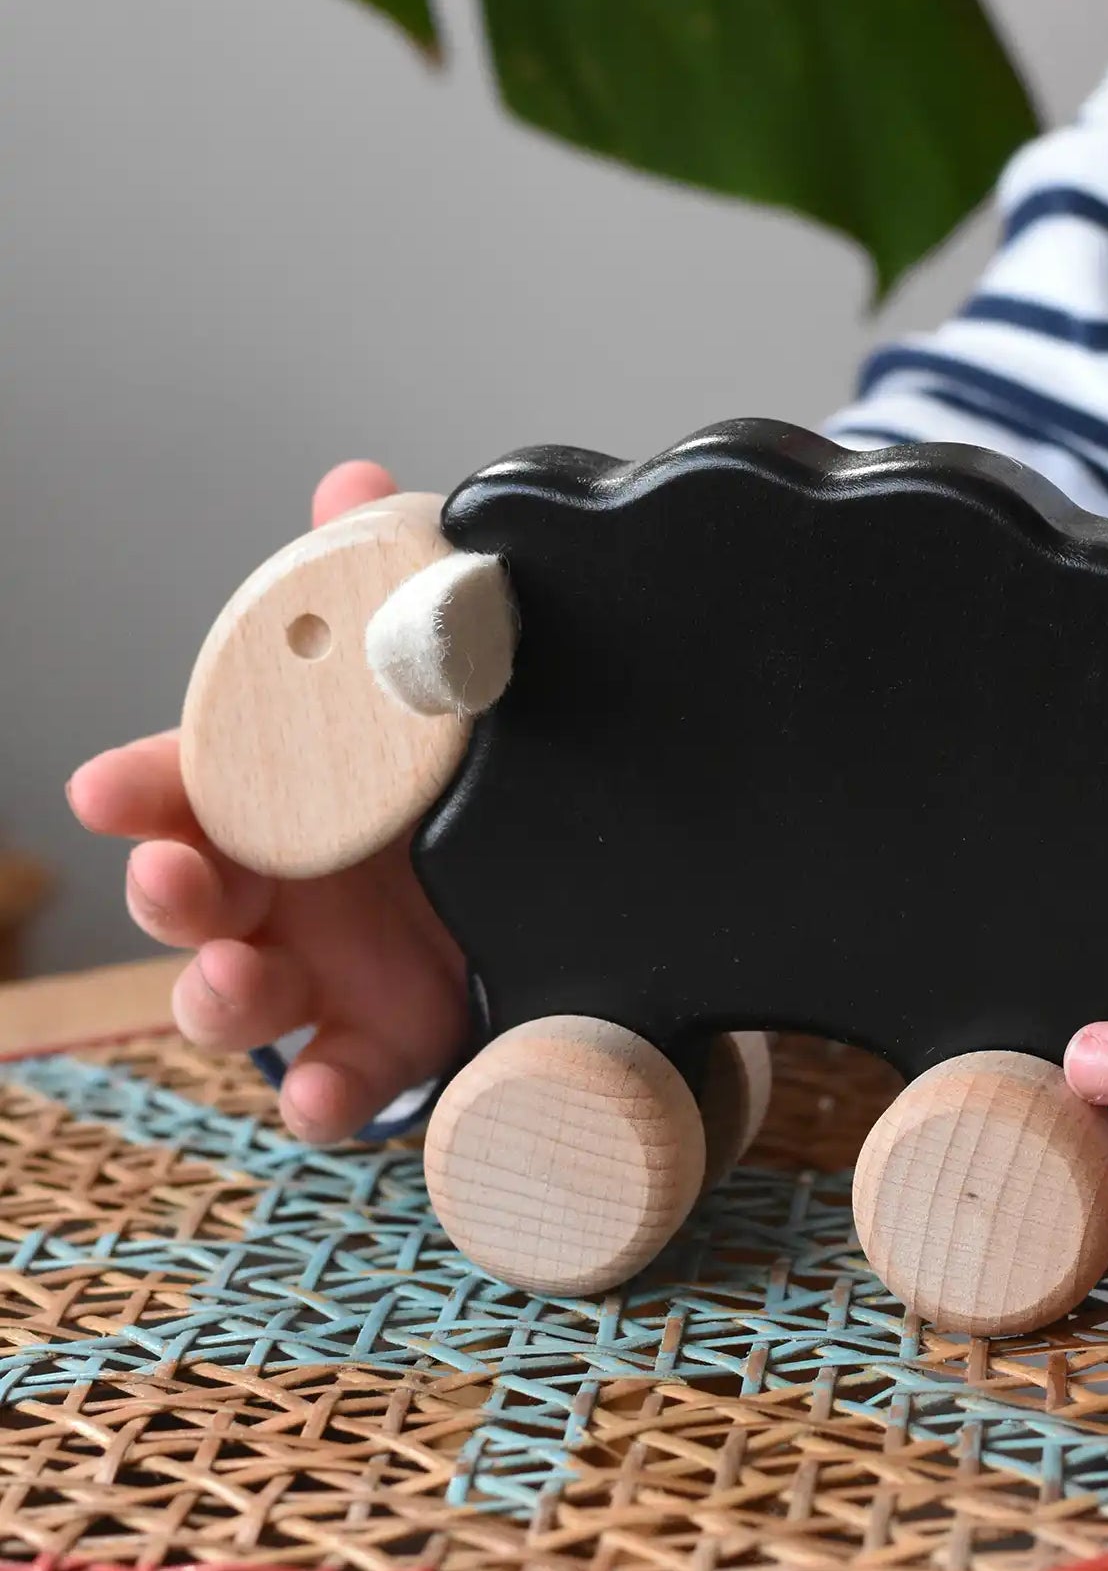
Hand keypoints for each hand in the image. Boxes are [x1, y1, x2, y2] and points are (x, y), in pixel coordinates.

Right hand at [67, 462, 467, 1143]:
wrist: (528, 868)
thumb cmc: (430, 771)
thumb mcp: (408, 676)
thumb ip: (372, 585)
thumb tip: (354, 483)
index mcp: (274, 791)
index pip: (183, 785)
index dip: (140, 789)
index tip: (108, 788)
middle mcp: (277, 884)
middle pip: (189, 896)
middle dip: (167, 890)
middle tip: (172, 877)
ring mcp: (321, 968)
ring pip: (235, 994)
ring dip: (219, 992)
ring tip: (236, 979)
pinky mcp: (382, 1036)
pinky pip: (339, 1080)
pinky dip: (322, 1095)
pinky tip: (321, 1096)